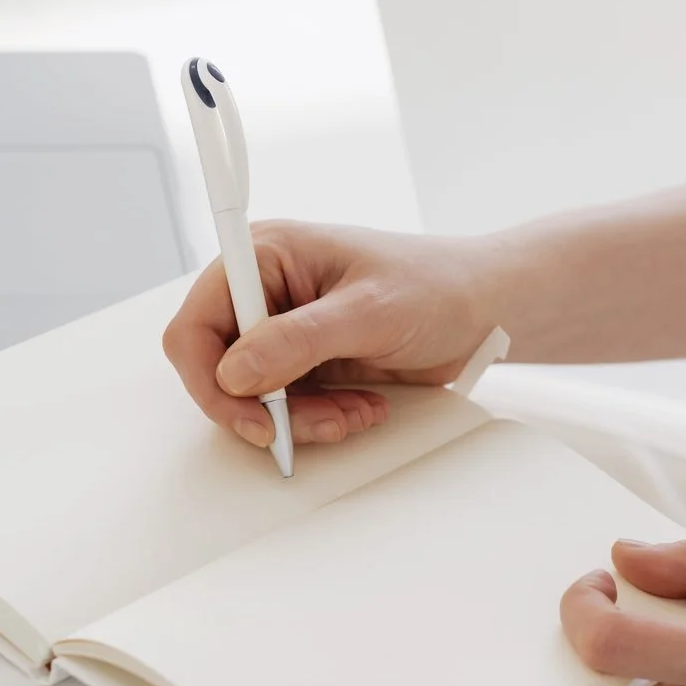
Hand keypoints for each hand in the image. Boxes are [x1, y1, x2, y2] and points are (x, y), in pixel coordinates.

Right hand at [162, 221, 503, 449]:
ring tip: (349, 415)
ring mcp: (286, 331)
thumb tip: (234, 372)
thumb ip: (298, 341)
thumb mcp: (369, 312)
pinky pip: (287, 407)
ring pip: (253, 397)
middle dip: (262, 407)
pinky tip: (359, 409)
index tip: (252, 413)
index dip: (211, 376)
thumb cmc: (437, 286)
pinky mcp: (308, 363)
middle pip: (218, 369)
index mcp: (267, 256)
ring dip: (298, 418)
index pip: (198, 322)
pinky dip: (319, 419)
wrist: (486, 311)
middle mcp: (267, 293)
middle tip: (300, 429)